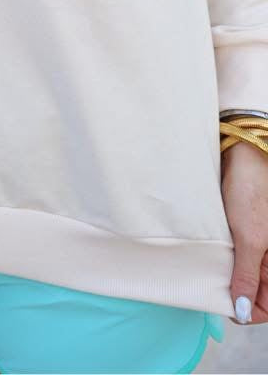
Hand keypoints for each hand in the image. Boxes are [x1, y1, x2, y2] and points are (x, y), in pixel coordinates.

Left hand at [221, 140, 267, 323]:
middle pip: (253, 292)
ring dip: (224, 275)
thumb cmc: (252, 192)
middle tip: (211, 285)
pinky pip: (231, 256)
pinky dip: (219, 259)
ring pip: (239, 275)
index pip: (267, 307)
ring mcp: (255, 246)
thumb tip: (243, 312)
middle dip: (233, 293)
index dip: (248, 310)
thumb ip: (247, 276)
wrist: (242, 156)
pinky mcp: (240, 233)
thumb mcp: (250, 239)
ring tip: (208, 269)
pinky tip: (207, 254)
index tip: (223, 303)